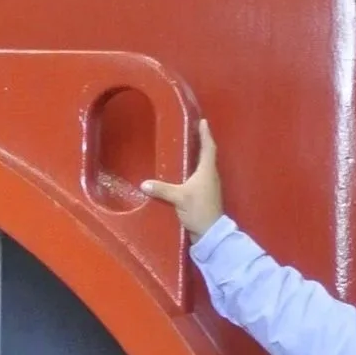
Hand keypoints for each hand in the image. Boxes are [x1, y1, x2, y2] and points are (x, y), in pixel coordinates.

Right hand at [140, 116, 224, 242]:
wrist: (210, 233)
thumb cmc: (199, 209)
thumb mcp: (179, 198)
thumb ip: (162, 189)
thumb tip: (144, 183)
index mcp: (207, 171)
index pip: (208, 147)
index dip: (205, 134)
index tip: (203, 121)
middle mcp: (210, 176)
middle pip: (207, 155)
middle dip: (201, 143)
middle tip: (192, 131)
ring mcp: (209, 186)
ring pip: (203, 166)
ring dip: (196, 157)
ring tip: (186, 149)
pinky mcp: (204, 196)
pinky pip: (198, 177)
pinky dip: (192, 170)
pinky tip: (182, 172)